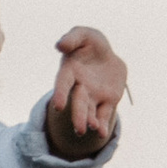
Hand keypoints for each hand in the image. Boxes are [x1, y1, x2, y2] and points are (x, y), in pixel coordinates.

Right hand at [45, 23, 126, 160]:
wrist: (108, 56)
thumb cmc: (90, 43)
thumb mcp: (83, 35)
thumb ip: (72, 38)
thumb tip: (60, 46)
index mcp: (70, 72)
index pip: (63, 84)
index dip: (60, 94)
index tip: (58, 106)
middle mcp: (80, 87)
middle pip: (78, 103)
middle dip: (78, 116)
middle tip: (80, 129)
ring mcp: (93, 96)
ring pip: (90, 111)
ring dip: (90, 121)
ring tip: (92, 129)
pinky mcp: (107, 101)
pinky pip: (104, 114)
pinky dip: (103, 124)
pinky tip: (102, 132)